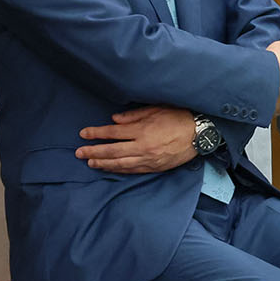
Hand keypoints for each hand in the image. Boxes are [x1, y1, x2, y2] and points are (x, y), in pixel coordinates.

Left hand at [77, 106, 198, 173]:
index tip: (83, 134)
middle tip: (79, 153)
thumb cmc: (179, 117)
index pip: (112, 132)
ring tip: (90, 162)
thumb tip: (114, 120)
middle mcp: (143, 146)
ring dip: (103, 163)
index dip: (96, 133)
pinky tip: (110, 168)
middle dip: (93, 151)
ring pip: (120, 163)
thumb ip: (134, 115)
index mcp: (142, 130)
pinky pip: (133, 170)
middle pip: (112, 151)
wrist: (200, 134)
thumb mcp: (156, 109)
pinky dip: (119, 170)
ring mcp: (148, 159)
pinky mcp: (155, 167)